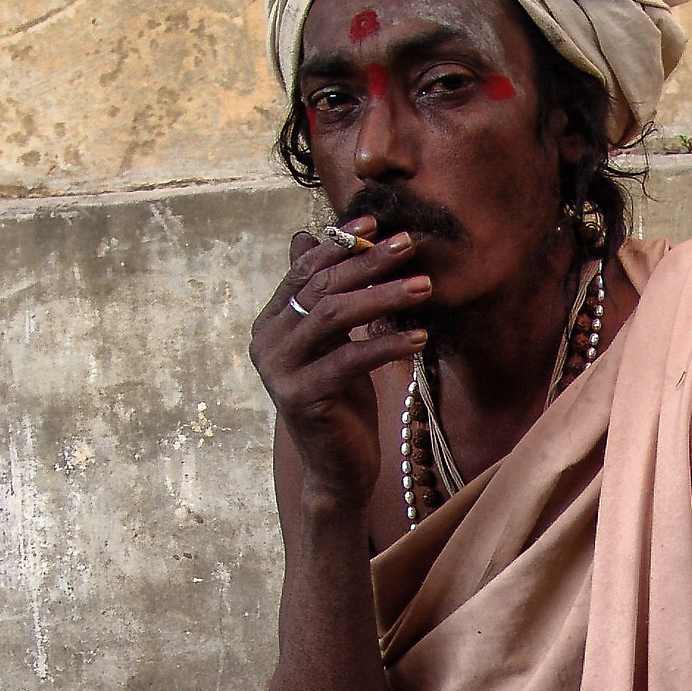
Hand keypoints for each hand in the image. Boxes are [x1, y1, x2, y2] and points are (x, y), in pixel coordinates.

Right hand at [249, 218, 435, 511]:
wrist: (338, 469)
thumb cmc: (343, 403)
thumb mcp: (336, 343)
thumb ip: (325, 297)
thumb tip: (307, 235)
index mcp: (272, 323)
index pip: (305, 271)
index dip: (339, 244)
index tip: (375, 221)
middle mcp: (267, 341)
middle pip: (322, 288)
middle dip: (368, 262)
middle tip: (408, 245)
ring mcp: (279, 369)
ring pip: (334, 315)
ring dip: (383, 296)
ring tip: (424, 286)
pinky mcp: (302, 395)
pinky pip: (350, 358)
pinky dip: (387, 343)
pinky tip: (420, 336)